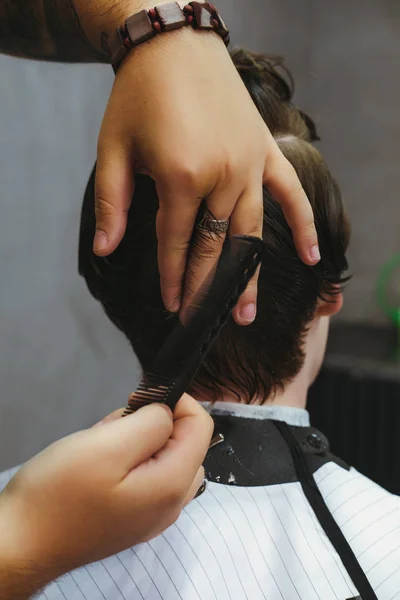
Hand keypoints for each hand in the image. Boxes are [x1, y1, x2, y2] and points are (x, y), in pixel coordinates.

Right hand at [0, 395, 211, 595]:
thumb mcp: (107, 445)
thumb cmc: (60, 492)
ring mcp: (152, 515)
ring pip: (164, 458)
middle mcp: (172, 504)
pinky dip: (128, 462)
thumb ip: (151, 423)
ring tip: (101, 447)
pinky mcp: (132, 518)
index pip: (200, 425)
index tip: (138, 400)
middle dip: (154, 424)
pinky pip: (146, 477)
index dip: (176, 401)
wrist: (21, 544)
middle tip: (114, 429)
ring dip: (138, 442)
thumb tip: (168, 413)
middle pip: (184, 442)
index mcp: (173, 484)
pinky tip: (98, 467)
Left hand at [88, 17, 319, 325]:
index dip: (172, 279)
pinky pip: (290, 194)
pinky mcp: (265, 151)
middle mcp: (223, 175)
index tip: (172, 308)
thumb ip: (112, 205)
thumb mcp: (113, 150)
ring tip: (245, 312)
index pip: (176, 242)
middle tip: (204, 321)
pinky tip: (312, 256)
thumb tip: (106, 251)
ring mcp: (249, 164)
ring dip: (248, 275)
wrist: (173, 44)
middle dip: (206, 287)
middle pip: (215, 246)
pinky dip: (303, 226)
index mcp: (182, 175)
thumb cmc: (138, 96)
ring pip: (251, 232)